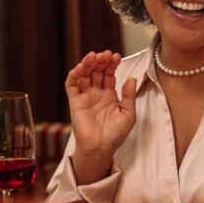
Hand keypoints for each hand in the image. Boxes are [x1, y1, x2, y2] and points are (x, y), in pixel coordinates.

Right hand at [65, 51, 136, 181]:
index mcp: (110, 95)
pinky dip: (74, 74)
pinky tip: (81, 67)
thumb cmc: (115, 135)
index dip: (112, 64)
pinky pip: (72, 85)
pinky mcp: (75, 101)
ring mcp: (85, 96)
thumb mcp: (128, 114)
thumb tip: (131, 78)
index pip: (109, 74)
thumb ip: (129, 96)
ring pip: (84, 74)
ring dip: (88, 63)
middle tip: (106, 54)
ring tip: (94, 56)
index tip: (116, 56)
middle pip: (97, 71)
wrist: (101, 148)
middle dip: (101, 61)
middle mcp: (96, 93)